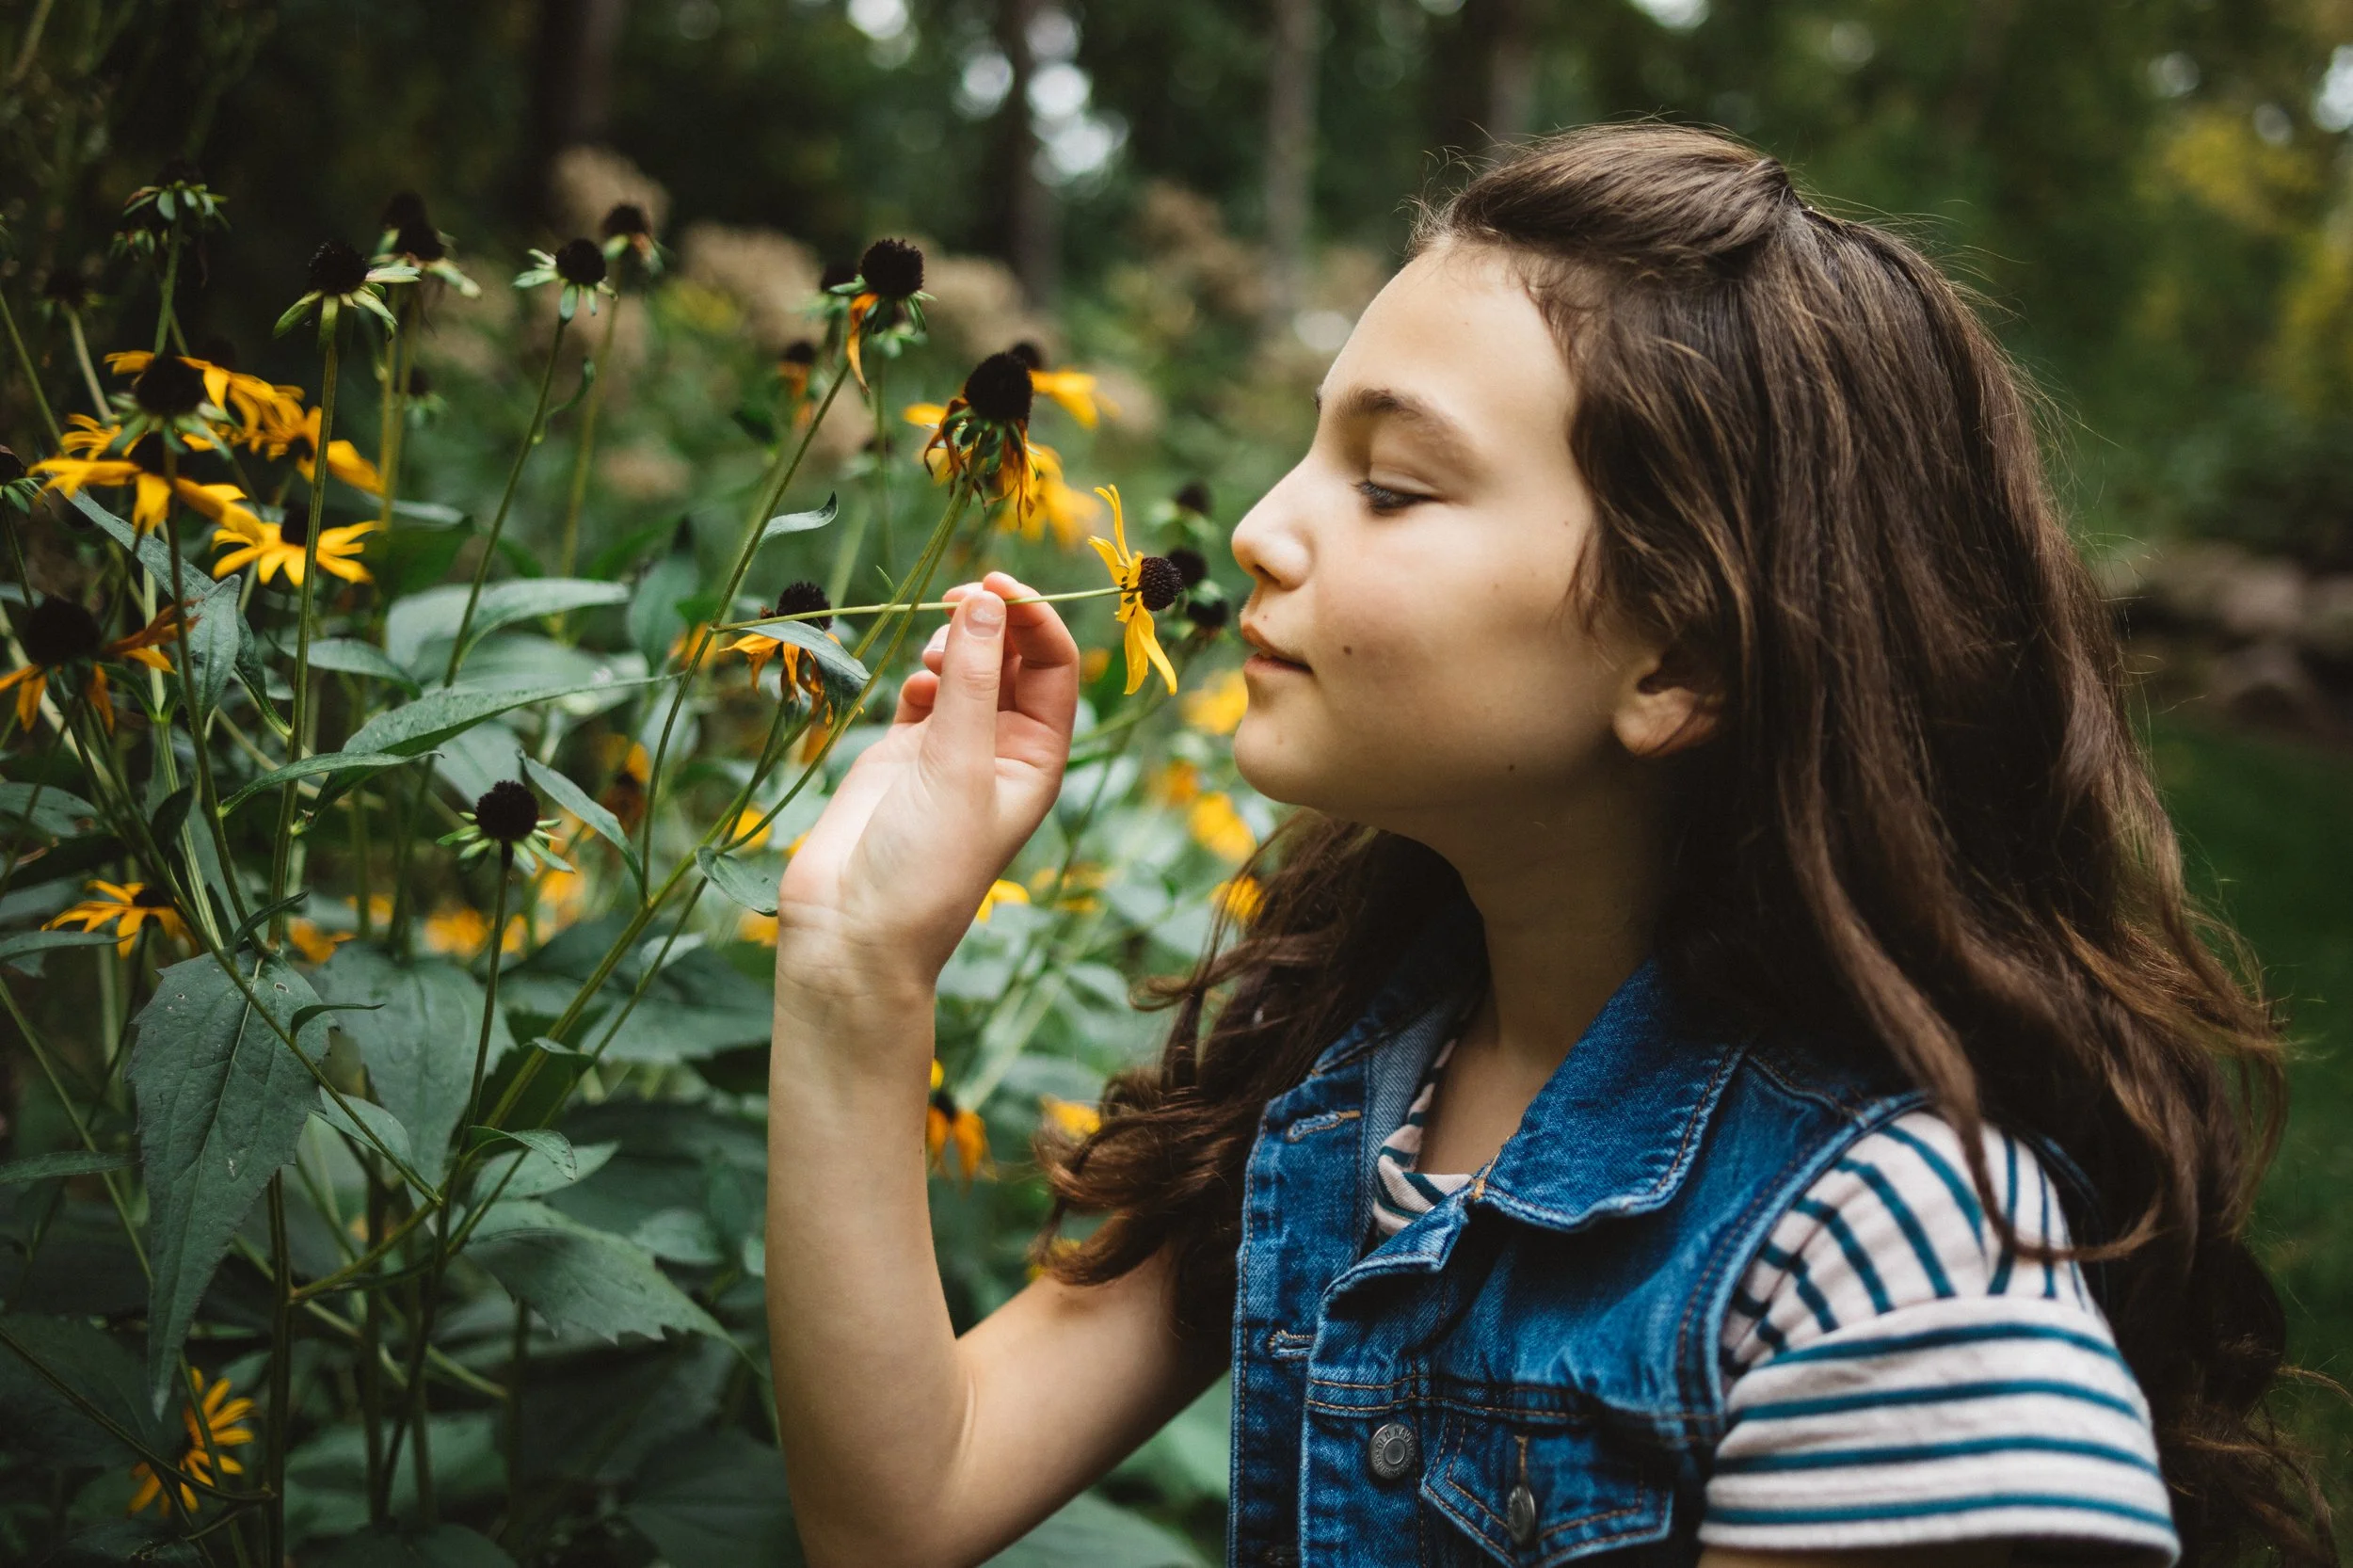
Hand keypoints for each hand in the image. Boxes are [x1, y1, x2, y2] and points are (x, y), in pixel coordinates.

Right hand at [776, 571, 1079, 997]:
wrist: (853, 930)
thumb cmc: (924, 865)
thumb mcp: (959, 765)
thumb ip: (973, 680)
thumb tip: (987, 600)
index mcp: (1038, 758)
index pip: (1057, 666)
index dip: (1034, 618)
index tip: (997, 584)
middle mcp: (1001, 750)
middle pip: (1014, 658)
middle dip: (992, 622)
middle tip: (957, 597)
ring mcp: (950, 749)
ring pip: (966, 668)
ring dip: (954, 644)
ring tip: (932, 655)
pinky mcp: (902, 753)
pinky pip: (922, 691)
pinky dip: (919, 675)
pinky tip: (911, 687)